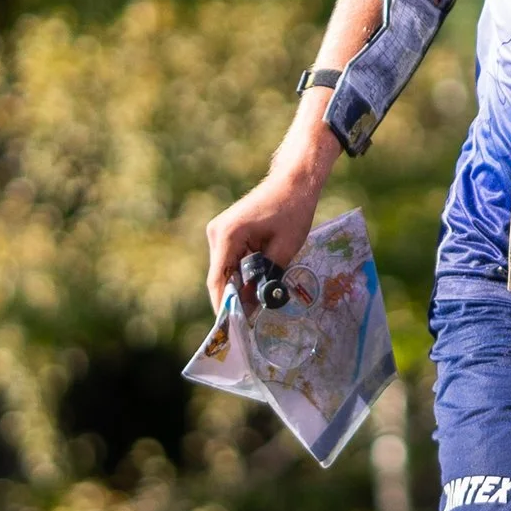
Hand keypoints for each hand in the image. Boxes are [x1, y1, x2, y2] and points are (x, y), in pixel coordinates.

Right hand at [204, 160, 328, 310]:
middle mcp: (216, 233)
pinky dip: (241, 275)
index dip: (223, 307)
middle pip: (219, 278)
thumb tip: (253, 309)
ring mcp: (219, 232)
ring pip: (225, 271)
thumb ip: (266, 280)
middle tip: (249, 324)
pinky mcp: (227, 233)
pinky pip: (230, 261)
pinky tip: (256, 287)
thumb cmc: (292, 211)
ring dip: (239, 287)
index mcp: (227, 236)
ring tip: (256, 308)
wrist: (294, 181)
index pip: (217, 281)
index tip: (231, 329)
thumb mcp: (284, 250)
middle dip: (233, 300)